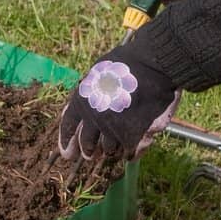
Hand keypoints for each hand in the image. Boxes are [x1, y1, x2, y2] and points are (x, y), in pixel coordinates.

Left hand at [57, 50, 179, 161]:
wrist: (154, 64)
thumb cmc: (129, 63)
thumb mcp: (100, 72)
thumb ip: (90, 92)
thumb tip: (83, 110)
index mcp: (82, 99)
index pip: (68, 125)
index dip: (66, 141)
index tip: (68, 153)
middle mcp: (93, 116)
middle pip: (86, 143)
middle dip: (89, 151)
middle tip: (92, 156)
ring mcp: (112, 128)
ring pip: (108, 149)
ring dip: (111, 150)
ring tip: (115, 148)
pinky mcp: (131, 136)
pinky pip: (129, 153)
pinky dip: (131, 153)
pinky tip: (133, 151)